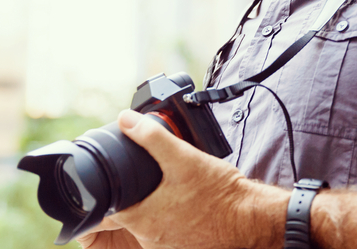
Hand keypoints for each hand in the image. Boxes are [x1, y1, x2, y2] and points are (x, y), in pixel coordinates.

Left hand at [82, 109, 285, 248]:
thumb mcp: (183, 157)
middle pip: (127, 217)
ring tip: (164, 188)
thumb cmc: (218, 192)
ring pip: (147, 225)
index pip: (107, 210)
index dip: (105, 193)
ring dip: (151, 208)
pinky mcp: (184, 247)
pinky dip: (168, 218)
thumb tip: (125, 120)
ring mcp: (167, 247)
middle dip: (130, 198)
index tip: (111, 179)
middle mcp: (151, 239)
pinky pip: (166, 232)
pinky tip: (181, 203)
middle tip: (141, 179)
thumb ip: (151, 138)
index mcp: (144, 219)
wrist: (251, 218)